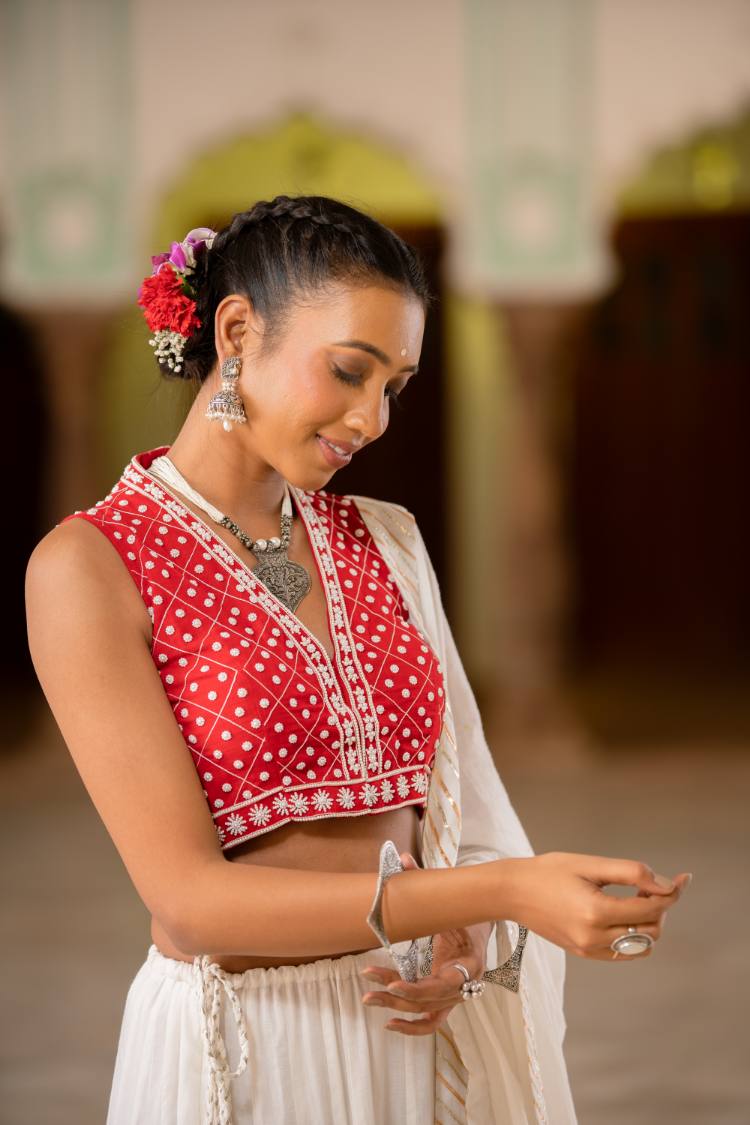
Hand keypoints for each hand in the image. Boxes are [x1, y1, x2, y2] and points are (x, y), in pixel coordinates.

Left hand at [360, 852, 491, 1036]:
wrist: (481, 922)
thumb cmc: (463, 910)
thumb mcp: (449, 898)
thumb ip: (425, 880)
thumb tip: (402, 858)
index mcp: (470, 961)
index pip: (445, 984)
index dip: (419, 987)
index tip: (393, 983)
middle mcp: (466, 984)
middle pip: (429, 1000)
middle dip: (396, 992)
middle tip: (368, 979)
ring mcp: (457, 997)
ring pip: (426, 1012)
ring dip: (397, 1007)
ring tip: (369, 998)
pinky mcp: (447, 1002)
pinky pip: (431, 1023)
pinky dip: (412, 1028)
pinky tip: (389, 1024)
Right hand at [502, 851, 691, 961]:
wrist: (513, 892)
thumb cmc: (549, 871)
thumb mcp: (590, 864)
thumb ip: (630, 872)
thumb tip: (667, 886)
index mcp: (596, 912)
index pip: (651, 907)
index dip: (672, 892)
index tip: (684, 878)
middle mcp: (594, 937)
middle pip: (652, 929)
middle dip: (660, 906)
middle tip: (648, 883)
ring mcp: (589, 949)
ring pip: (642, 944)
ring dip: (649, 922)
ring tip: (635, 897)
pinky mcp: (585, 953)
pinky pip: (624, 950)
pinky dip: (634, 934)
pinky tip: (623, 912)